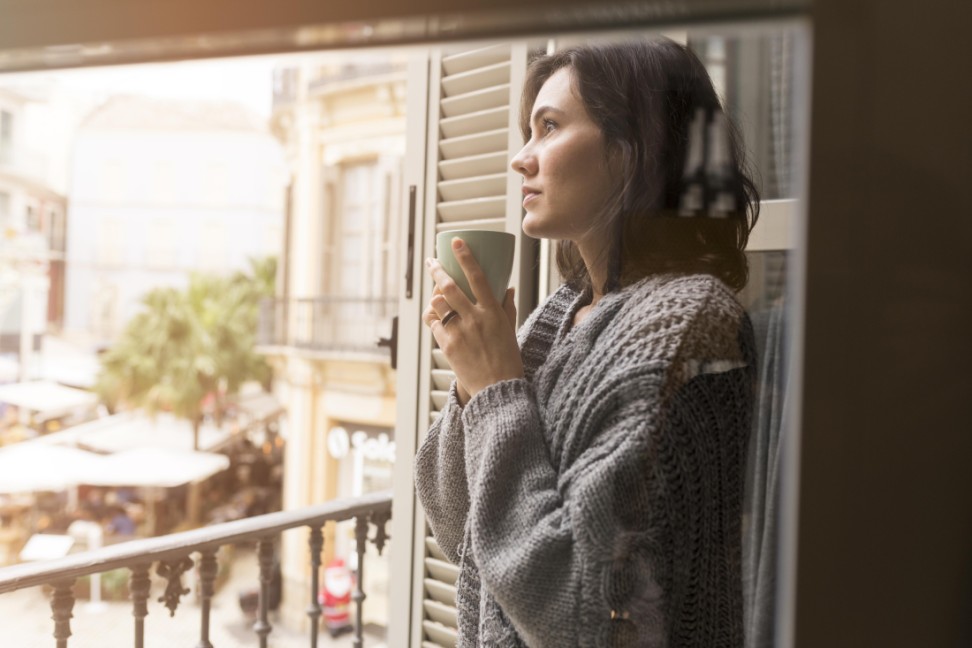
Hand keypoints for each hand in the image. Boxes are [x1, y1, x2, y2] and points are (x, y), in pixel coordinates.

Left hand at [422, 237, 521, 404]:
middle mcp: (474, 318)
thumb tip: (508, 288)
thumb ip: (507, 307)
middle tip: (431, 262)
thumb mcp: (510, 330)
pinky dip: (432, 317)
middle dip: (437, 270)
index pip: (478, 277)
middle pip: (449, 287)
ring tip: (434, 294)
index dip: (465, 257)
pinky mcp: (446, 345)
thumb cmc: (507, 359)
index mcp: (493, 312)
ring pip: (437, 304)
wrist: (496, 389)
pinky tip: (434, 316)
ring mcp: (459, 332)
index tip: (457, 242)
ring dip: (433, 297)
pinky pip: (433, 324)